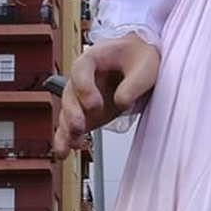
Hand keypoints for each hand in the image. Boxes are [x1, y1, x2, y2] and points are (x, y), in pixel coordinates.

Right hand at [52, 35, 159, 162]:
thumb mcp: (146, 65)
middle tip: (79, 126)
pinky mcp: (85, 114)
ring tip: (72, 144)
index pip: (80, 69)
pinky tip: (64, 151)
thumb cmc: (139, 58)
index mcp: (93, 58)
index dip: (84, 87)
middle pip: (69, 94)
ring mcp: (81, 97)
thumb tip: (121, 102)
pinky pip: (70, 127)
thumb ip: (133, 84)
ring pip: (66, 113)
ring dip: (66, 130)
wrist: (139, 64)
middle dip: (72, 113)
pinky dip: (66, 139)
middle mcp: (82, 78)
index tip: (94, 104)